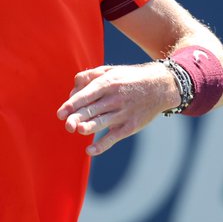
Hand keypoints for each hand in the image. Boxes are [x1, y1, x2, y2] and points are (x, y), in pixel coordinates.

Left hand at [56, 62, 177, 155]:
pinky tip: (90, 150)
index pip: (87, 94)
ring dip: (88, 128)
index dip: (73, 104)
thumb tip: (73, 89)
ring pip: (102, 122)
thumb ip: (90, 76)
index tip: (61, 113)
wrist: (161, 86)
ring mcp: (124, 113)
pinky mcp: (130, 126)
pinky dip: (102, 145)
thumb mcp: (111, 71)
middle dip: (77, 117)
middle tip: (66, 124)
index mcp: (108, 83)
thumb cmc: (129, 78)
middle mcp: (115, 98)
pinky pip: (113, 138)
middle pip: (92, 109)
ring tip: (77, 130)